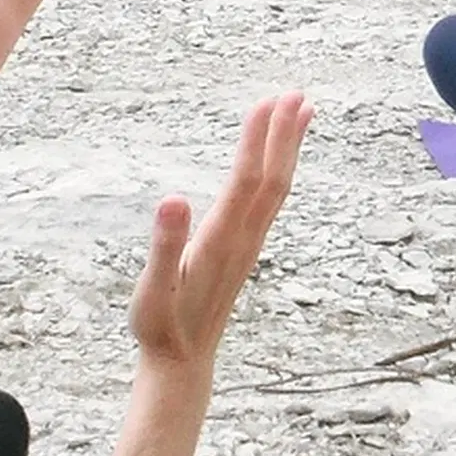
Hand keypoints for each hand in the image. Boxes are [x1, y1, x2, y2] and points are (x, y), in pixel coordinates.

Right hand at [132, 90, 311, 369]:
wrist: (183, 363)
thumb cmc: (162, 326)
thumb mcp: (153, 290)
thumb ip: (165, 246)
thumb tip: (172, 200)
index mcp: (220, 242)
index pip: (245, 183)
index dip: (257, 142)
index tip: (267, 103)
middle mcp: (243, 239)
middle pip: (272, 180)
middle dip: (284, 136)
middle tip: (296, 93)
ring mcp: (249, 244)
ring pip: (277, 188)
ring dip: (289, 147)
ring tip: (302, 110)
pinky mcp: (246, 248)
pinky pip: (271, 200)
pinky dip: (280, 168)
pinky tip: (280, 156)